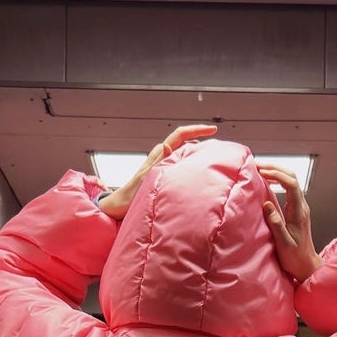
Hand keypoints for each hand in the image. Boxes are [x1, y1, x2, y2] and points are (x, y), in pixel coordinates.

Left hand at [97, 124, 217, 218]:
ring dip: (197, 151)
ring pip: (183, 151)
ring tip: (211, 158)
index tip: (213, 130)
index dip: (197, 130)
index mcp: (159, 154)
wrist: (119, 206)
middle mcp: (161, 155)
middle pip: (184, 140)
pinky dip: (190, 163)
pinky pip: (180, 163)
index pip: (180, 134)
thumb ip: (158, 161)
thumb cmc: (130, 196)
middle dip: (201, 138)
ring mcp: (162, 164)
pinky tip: (198, 172)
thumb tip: (167, 146)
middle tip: (217, 146)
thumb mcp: (146, 177)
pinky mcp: (162, 173)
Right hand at [259, 165, 320, 283]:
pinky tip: (267, 182)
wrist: (306, 265)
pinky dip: (278, 181)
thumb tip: (267, 204)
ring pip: (291, 181)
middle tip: (258, 165)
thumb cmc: (295, 258)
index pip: (291, 184)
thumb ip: (276, 224)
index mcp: (299, 212)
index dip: (276, 174)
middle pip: (292, 177)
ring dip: (276, 172)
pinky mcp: (296, 210)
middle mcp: (301, 206)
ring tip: (260, 170)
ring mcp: (300, 207)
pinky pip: (288, 189)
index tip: (261, 172)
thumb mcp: (283, 243)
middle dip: (276, 168)